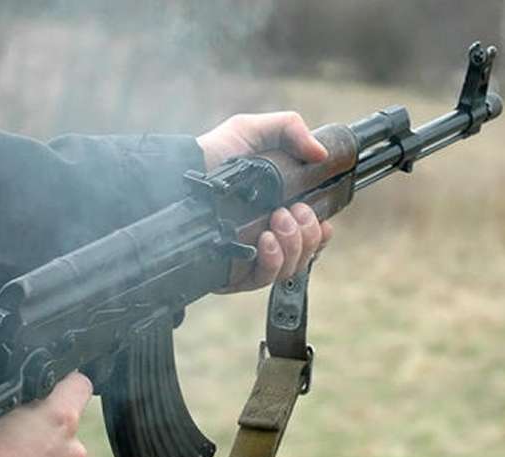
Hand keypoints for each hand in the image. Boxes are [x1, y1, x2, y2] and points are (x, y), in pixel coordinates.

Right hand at [0, 372, 92, 456]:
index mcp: (58, 417)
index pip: (80, 383)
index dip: (64, 382)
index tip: (49, 386)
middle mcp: (72, 447)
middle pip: (69, 419)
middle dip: (48, 419)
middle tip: (20, 425)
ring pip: (61, 449)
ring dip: (44, 448)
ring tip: (13, 454)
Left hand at [197, 112, 333, 291]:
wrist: (181, 173)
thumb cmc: (215, 153)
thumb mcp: (253, 131)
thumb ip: (290, 129)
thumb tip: (321, 153)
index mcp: (279, 213)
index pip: (312, 237)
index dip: (321, 234)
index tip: (323, 221)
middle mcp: (267, 239)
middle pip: (305, 254)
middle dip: (307, 233)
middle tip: (292, 211)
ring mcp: (250, 258)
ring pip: (289, 269)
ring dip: (294, 245)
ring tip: (278, 220)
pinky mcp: (232, 272)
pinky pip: (262, 279)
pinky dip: (272, 261)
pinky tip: (265, 240)